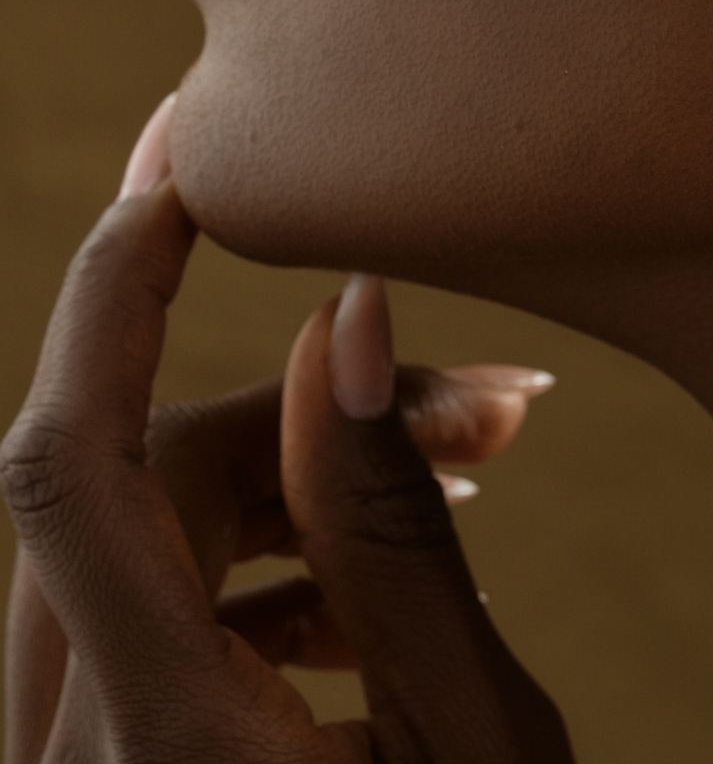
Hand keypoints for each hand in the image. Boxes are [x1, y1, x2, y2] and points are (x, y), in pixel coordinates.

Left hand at [2, 92, 575, 760]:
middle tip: (504, 412)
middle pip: (141, 479)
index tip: (187, 152)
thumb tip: (346, 313)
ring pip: (141, 532)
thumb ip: (395, 531)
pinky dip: (263, 557)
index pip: (74, 460)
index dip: (113, 284)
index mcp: (155, 758)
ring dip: (299, 479)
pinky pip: (144, 604)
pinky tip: (376, 585)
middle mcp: (65, 761)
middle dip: (316, 412)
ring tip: (475, 477)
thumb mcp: (473, 741)